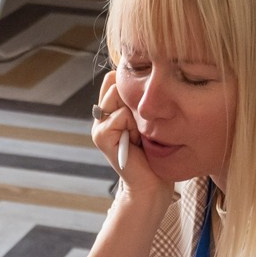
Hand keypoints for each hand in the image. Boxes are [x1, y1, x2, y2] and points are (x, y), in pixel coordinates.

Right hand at [90, 71, 166, 208]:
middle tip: (143, 127)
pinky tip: (136, 142)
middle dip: (136, 101)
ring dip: (136, 115)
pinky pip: (120, 115)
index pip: (116, 77)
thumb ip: (141, 98)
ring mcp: (99, 125)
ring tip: (140, 135)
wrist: (152, 184)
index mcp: (112, 108)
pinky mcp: (100, 135)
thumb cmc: (157, 152)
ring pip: (119, 96)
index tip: (146, 112)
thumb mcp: (150, 118)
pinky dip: (134, 127)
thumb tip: (147, 72)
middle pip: (117, 83)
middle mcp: (101, 114)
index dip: (134, 88)